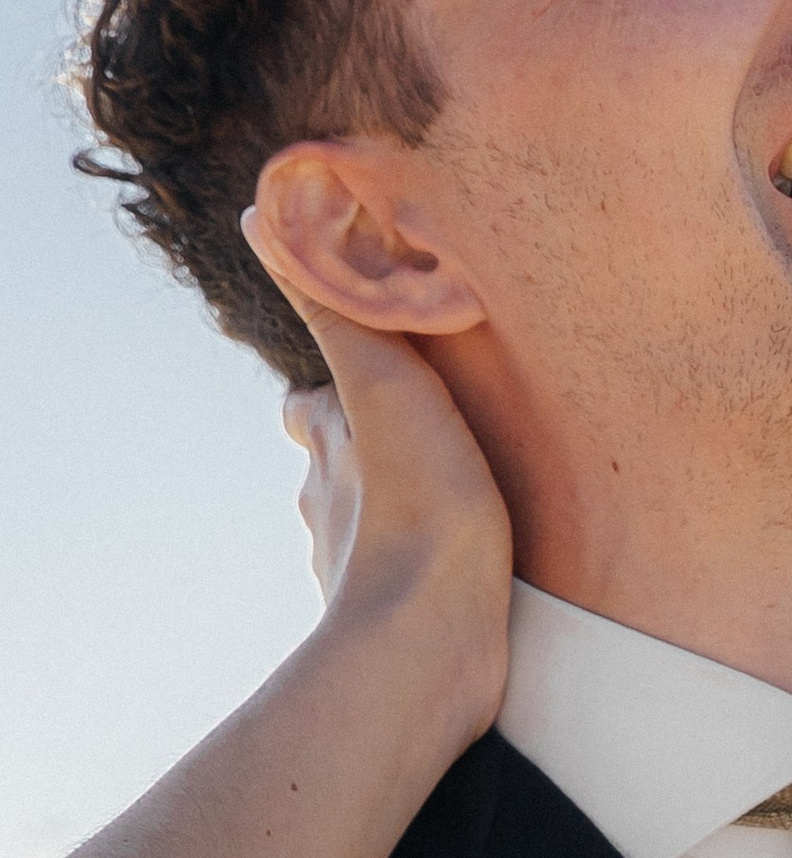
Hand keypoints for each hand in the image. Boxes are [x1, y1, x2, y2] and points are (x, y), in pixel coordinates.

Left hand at [244, 213, 512, 729]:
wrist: (434, 641)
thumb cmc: (419, 509)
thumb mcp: (383, 381)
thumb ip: (331, 304)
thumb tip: (259, 217)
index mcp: (330, 448)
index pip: (309, 408)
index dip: (327, 394)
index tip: (361, 377)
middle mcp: (331, 512)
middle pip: (336, 472)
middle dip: (368, 454)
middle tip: (420, 438)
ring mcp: (361, 575)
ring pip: (369, 533)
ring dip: (401, 515)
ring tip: (454, 503)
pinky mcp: (408, 628)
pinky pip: (413, 589)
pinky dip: (428, 572)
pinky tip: (465, 572)